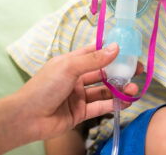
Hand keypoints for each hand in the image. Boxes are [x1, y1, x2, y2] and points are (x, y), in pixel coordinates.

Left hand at [18, 43, 141, 139]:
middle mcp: (77, 78)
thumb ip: (94, 59)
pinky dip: (114, 105)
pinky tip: (126, 102)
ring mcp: (79, 96)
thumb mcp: (69, 67)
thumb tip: (116, 47)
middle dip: (120, 71)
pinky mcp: (81, 113)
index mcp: (71, 63)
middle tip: (138, 71)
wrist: (27, 117)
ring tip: (133, 88)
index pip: (94, 53)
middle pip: (103, 72)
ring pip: (104, 91)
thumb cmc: (44, 87)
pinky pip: (101, 107)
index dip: (111, 50)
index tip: (128, 50)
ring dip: (120, 89)